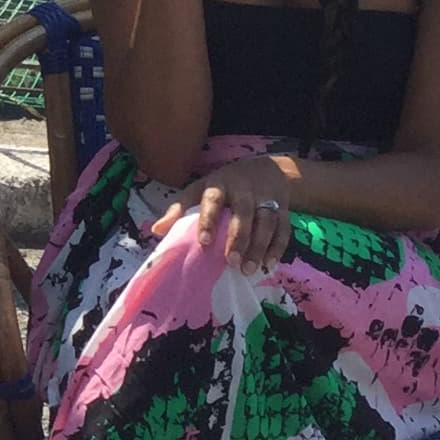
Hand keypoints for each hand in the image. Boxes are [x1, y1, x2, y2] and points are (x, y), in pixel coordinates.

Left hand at [151, 157, 297, 273]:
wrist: (267, 169)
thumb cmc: (225, 185)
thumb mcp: (200, 189)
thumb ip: (179, 208)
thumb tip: (156, 230)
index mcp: (219, 184)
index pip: (213, 199)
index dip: (208, 219)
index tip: (204, 242)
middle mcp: (244, 189)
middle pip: (244, 213)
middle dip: (238, 238)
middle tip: (232, 262)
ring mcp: (266, 197)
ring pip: (266, 222)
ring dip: (259, 247)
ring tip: (249, 270)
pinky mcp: (283, 207)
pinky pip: (283, 228)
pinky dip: (277, 247)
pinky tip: (268, 265)